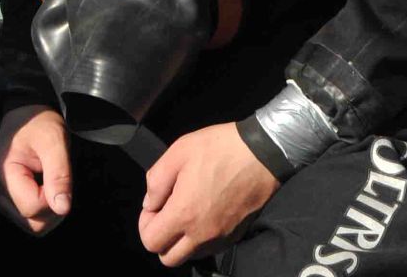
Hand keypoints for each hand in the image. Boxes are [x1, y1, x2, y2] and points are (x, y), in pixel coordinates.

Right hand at [0, 105, 73, 236]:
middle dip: (52, 208)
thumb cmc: (40, 124)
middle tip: (57, 180)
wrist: (26, 115)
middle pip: (30, 223)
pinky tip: (42, 186)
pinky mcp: (1, 197)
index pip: (32, 208)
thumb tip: (63, 209)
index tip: (56, 174)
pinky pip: (26, 217)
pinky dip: (40, 208)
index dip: (52, 197)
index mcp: (1, 174)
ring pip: (29, 223)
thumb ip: (59, 175)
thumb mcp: (55, 142)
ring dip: (47, 209)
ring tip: (49, 182)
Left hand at [139, 123, 277, 266]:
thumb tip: (149, 204)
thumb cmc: (217, 149)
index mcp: (184, 214)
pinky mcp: (235, 236)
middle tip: (166, 211)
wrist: (261, 154)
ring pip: (189, 255)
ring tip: (185, 211)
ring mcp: (220, 238)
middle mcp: (201, 234)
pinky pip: (209, 249)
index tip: (154, 205)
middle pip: (169, 258)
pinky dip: (199, 239)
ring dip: (180, 240)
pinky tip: (202, 213)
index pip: (151, 242)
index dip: (145, 223)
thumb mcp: (178, 153)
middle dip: (161, 237)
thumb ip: (156, 181)